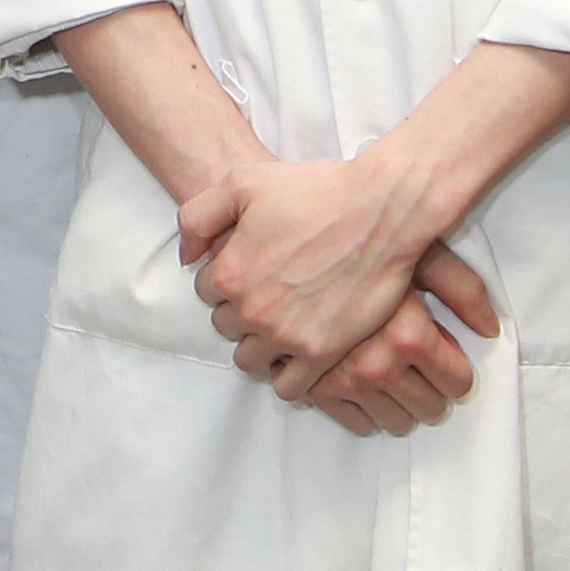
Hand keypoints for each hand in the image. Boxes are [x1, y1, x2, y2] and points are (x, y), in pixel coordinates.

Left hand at [178, 151, 447, 390]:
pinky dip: (289, 374)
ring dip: (261, 345)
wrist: (382, 210)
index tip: (254, 266)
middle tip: (273, 291)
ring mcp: (287, 335)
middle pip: (226, 326)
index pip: (205, 291)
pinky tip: (300, 350)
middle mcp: (252, 310)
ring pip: (250, 361)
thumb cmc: (316, 192)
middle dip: (242, 310)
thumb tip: (187, 259)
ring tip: (284, 323)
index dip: (228, 276)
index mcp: (229, 272)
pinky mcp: (322, 352)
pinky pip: (288, 387)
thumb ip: (197, 217)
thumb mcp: (242, 182)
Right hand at [304, 245, 500, 435]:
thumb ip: (461, 289)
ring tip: (397, 380)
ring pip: (391, 422)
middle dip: (433, 394)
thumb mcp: (422, 253)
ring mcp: (338, 378)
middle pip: (427, 409)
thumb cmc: (365, 239)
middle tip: (426, 376)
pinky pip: (350, 420)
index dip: (459, 372)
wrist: (298, 234)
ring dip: (400, 407)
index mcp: (408, 334)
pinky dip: (363, 410)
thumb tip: (490, 329)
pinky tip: (365, 384)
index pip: (457, 382)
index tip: (451, 364)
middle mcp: (374, 364)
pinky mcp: (308, 385)